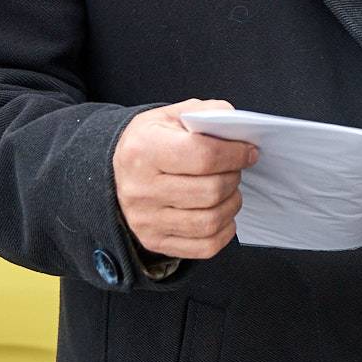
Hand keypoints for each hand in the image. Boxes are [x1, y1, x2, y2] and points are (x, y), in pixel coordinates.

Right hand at [113, 100, 257, 263]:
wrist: (113, 172)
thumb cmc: (150, 142)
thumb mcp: (171, 116)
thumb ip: (207, 114)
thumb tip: (239, 130)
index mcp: (144, 149)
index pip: (204, 156)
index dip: (235, 154)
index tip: (248, 152)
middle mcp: (141, 188)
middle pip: (211, 191)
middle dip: (234, 179)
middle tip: (234, 170)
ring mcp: (146, 220)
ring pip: (210, 221)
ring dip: (231, 204)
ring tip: (229, 191)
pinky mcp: (154, 241)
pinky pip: (205, 246)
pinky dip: (224, 231)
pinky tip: (221, 214)